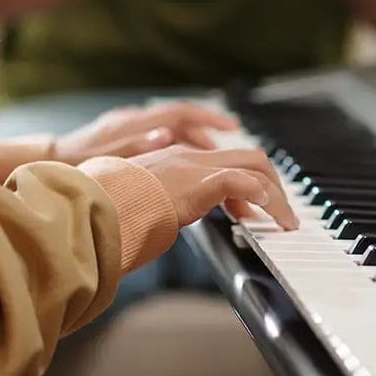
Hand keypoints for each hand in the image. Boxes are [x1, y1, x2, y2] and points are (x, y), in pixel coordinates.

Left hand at [54, 102, 238, 164]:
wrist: (45, 164)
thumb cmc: (74, 169)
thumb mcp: (108, 162)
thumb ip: (139, 149)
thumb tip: (166, 136)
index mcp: (131, 124)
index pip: (179, 112)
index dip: (207, 117)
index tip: (230, 126)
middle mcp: (131, 120)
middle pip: (178, 117)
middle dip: (204, 130)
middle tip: (223, 147)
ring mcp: (126, 125)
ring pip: (169, 126)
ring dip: (190, 138)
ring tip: (207, 157)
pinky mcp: (121, 135)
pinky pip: (157, 133)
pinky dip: (173, 143)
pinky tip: (178, 160)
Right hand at [79, 146, 298, 229]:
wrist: (90, 209)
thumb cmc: (105, 212)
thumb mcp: (139, 206)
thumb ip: (159, 206)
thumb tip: (164, 220)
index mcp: (173, 160)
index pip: (222, 160)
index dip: (245, 180)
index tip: (250, 207)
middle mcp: (187, 157)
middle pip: (248, 155)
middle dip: (272, 181)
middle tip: (281, 211)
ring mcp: (193, 167)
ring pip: (253, 164)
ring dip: (276, 194)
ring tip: (285, 220)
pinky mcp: (197, 183)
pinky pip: (242, 182)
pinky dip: (263, 196)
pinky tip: (271, 214)